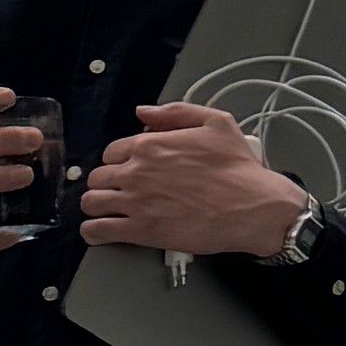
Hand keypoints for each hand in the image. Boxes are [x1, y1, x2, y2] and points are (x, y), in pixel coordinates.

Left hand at [78, 100, 310, 256]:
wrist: (252, 206)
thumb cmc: (238, 168)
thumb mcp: (215, 122)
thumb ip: (175, 112)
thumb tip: (143, 113)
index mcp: (150, 144)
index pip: (112, 152)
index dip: (120, 162)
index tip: (130, 171)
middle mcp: (136, 171)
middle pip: (98, 177)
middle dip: (106, 184)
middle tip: (120, 193)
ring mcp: (135, 202)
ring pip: (92, 202)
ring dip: (96, 206)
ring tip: (107, 213)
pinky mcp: (140, 230)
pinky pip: (98, 231)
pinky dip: (93, 232)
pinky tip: (99, 233)